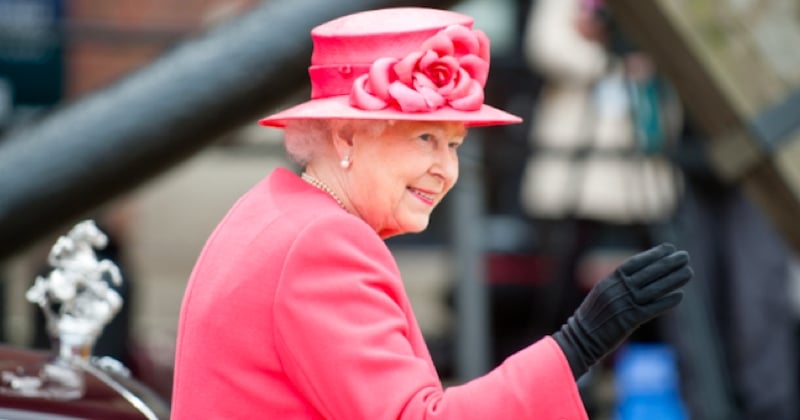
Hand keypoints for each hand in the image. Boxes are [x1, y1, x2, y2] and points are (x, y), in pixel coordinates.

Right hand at [552, 243, 691, 378]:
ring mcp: (623, 304)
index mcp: (609, 281)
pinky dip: (666, 301)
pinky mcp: (629, 320)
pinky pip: (652, 309)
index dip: (653, 254)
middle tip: (685, 256)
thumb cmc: (592, 316)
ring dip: (673, 280)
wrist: (581, 338)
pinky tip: (679, 295)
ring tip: (688, 272)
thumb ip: (618, 284)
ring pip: (654, 289)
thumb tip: (639, 275)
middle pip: (648, 273)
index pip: (634, 263)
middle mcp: (617, 290)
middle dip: (668, 263)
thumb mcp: (601, 293)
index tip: (669, 248)